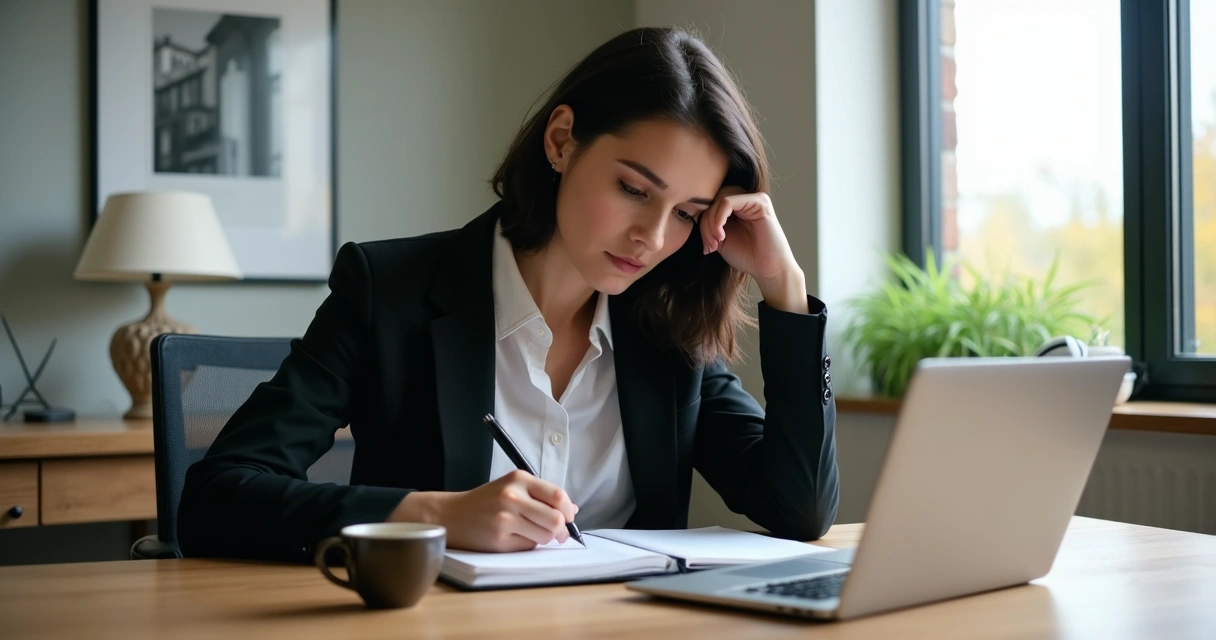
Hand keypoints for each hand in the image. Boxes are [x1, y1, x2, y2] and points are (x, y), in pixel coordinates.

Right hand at [389, 470, 577, 551]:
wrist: (451, 515)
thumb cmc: (486, 502)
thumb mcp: (513, 488)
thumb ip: (542, 496)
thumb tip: (573, 510)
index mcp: (519, 479)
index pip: (557, 495)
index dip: (568, 510)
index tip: (569, 517)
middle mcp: (512, 497)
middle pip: (555, 519)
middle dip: (562, 530)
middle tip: (559, 533)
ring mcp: (505, 519)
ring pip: (545, 535)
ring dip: (546, 538)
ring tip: (533, 534)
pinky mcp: (499, 540)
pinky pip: (528, 546)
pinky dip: (529, 544)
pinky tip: (517, 538)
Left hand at [700, 187, 807, 312]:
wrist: (768, 270)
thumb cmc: (747, 256)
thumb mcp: (720, 239)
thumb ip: (708, 225)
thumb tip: (691, 214)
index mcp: (736, 206)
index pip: (710, 204)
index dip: (702, 223)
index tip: (706, 248)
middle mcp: (745, 198)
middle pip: (713, 200)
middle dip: (705, 224)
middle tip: (710, 246)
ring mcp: (753, 198)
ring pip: (718, 200)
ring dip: (711, 223)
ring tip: (716, 243)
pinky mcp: (760, 202)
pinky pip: (728, 202)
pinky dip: (719, 219)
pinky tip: (721, 236)